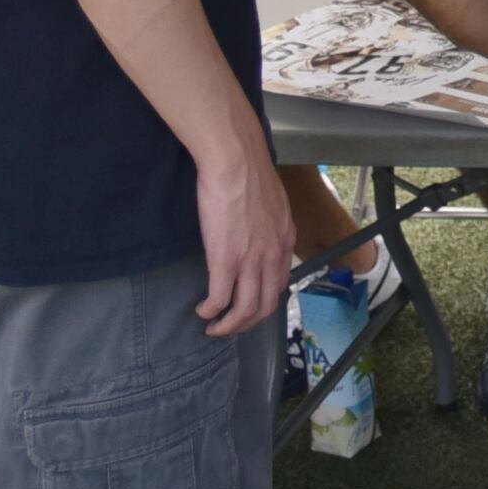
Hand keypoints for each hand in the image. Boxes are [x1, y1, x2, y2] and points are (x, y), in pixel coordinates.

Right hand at [191, 153, 295, 336]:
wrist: (237, 160)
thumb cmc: (250, 171)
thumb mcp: (273, 201)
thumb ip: (269, 221)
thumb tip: (259, 227)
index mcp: (284, 240)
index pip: (280, 283)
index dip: (264, 300)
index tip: (250, 304)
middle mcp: (273, 256)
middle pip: (265, 305)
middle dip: (247, 322)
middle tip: (231, 325)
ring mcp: (250, 260)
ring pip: (244, 310)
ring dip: (228, 325)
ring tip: (214, 327)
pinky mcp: (225, 260)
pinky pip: (219, 299)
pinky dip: (210, 311)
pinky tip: (202, 311)